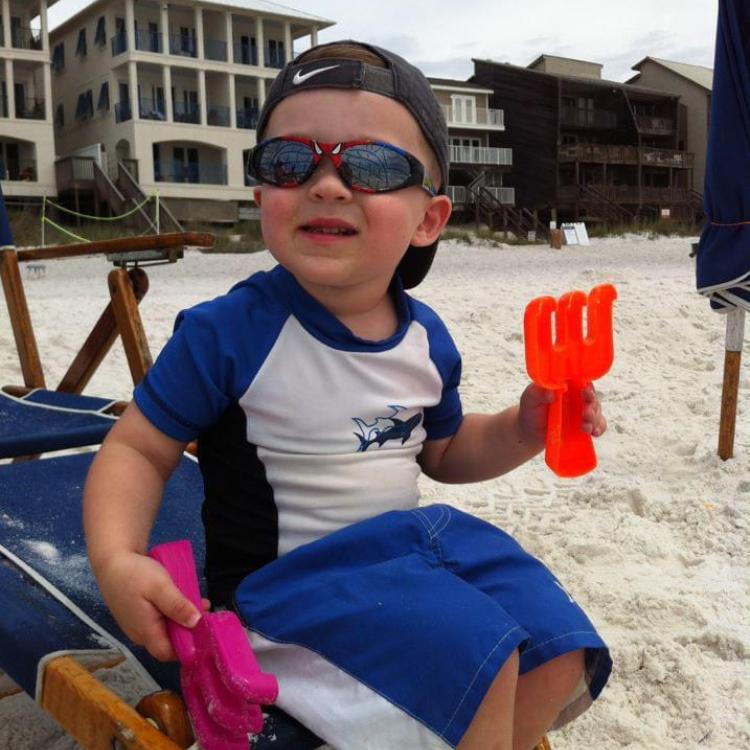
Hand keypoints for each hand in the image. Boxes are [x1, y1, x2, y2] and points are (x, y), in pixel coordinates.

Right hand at [94, 551, 208, 660]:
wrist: (112, 560)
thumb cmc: (135, 574)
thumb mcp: (160, 587)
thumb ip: (177, 606)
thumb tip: (196, 623)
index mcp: (145, 632)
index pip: (167, 654)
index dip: (187, 647)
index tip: (205, 633)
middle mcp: (140, 634)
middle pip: (168, 642)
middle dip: (189, 630)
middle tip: (206, 612)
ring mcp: (138, 625)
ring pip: (165, 629)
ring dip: (182, 619)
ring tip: (200, 602)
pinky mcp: (138, 615)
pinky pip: (159, 620)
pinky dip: (173, 612)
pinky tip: (183, 599)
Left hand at [517, 383, 606, 444]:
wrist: (530, 430)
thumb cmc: (531, 408)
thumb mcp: (530, 397)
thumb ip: (538, 392)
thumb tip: (550, 392)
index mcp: (567, 385)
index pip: (581, 381)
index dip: (586, 386)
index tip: (585, 391)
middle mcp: (578, 397)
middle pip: (591, 397)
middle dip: (592, 404)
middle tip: (585, 412)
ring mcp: (582, 411)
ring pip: (596, 411)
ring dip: (594, 418)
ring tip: (585, 426)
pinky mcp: (585, 425)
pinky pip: (598, 425)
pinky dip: (599, 428)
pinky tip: (594, 432)